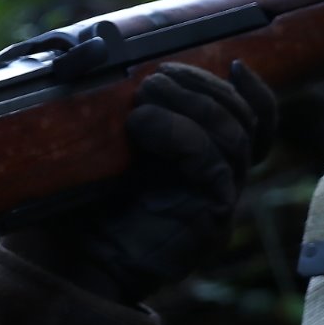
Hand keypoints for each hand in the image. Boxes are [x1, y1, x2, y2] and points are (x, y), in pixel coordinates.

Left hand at [3, 60, 275, 303]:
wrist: (68, 267)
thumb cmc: (78, 210)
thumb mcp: (103, 150)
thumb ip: (124, 112)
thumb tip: (107, 57)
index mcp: (202, 166)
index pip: (255, 125)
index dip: (253, 92)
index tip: (231, 62)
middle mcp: (218, 185)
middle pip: (245, 122)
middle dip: (204, 88)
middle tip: (155, 79)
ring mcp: (218, 204)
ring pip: (235, 138)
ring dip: (191, 104)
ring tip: (144, 99)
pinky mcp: (210, 222)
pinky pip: (213, 163)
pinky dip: (180, 134)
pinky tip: (142, 125)